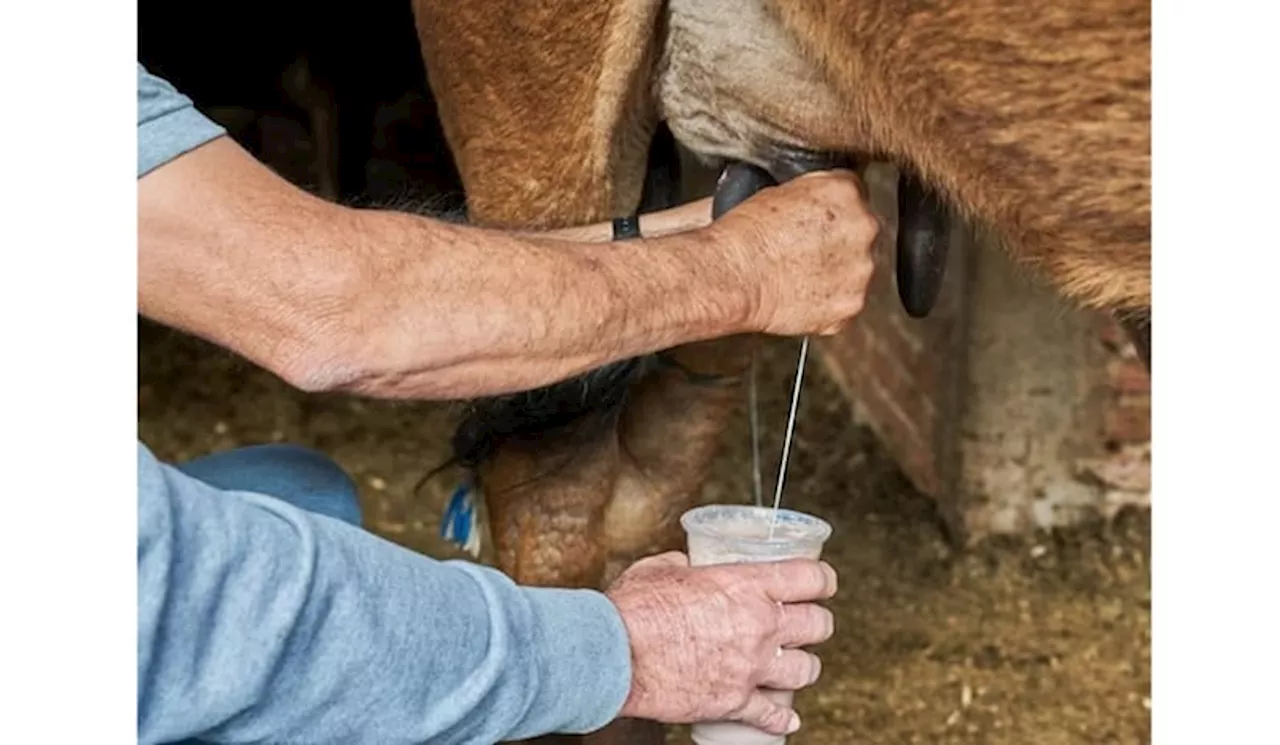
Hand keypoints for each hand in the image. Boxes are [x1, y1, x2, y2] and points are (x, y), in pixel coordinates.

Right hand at [605, 552, 837, 734]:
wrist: (615, 655)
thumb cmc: (632, 609)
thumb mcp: (662, 569)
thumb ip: (685, 565)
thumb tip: (688, 566)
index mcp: (746, 585)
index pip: (811, 577)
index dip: (824, 578)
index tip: (822, 582)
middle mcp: (759, 625)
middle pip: (818, 624)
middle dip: (818, 622)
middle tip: (810, 623)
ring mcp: (751, 667)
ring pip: (806, 671)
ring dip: (804, 667)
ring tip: (796, 665)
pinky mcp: (735, 702)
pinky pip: (774, 716)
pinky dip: (782, 719)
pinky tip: (786, 718)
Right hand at [706, 169, 879, 336]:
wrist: (731, 276)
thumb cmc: (743, 236)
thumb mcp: (777, 191)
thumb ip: (811, 193)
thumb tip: (814, 201)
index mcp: (845, 192)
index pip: (854, 195)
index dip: (832, 211)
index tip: (819, 223)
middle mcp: (863, 227)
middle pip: (862, 233)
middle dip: (839, 243)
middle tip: (804, 252)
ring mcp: (860, 270)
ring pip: (857, 271)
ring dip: (837, 274)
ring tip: (800, 276)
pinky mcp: (850, 305)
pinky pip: (845, 303)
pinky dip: (828, 304)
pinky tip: (801, 296)